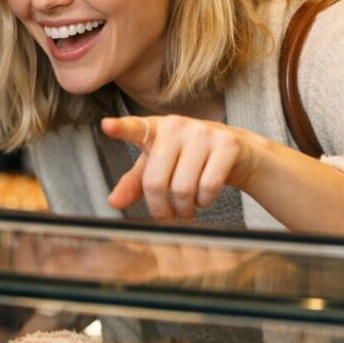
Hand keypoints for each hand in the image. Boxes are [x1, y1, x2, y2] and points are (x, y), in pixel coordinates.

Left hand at [102, 115, 264, 221]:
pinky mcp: (227, 144)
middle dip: (161, 209)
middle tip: (169, 217)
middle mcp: (177, 126)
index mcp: (155, 129)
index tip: (106, 126)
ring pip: (183, 188)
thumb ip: (135, 183)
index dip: (121, 128)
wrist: (237, 152)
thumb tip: (113, 202)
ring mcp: (203, 132)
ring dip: (185, 208)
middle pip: (156, 181)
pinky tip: (205, 198)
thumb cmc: (190, 159)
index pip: (135, 129)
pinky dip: (205, 201)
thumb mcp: (159, 167)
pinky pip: (208, 186)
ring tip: (188, 207)